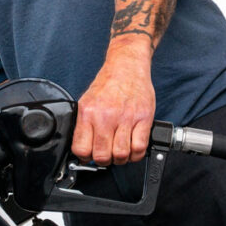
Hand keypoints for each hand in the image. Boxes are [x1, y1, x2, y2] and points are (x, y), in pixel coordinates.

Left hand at [71, 38, 154, 164]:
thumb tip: (82, 149)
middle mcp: (106, 116)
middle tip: (107, 154)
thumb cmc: (109, 83)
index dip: (85, 158)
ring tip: (120, 151)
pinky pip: (139, 147)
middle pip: (102, 156)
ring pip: (121, 155)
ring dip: (121, 159)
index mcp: (88, 113)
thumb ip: (84, 124)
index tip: (90, 155)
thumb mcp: (87, 101)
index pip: (81, 149)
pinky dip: (136, 154)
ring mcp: (126, 117)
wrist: (127, 65)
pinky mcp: (143, 117)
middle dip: (104, 160)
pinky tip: (133, 148)